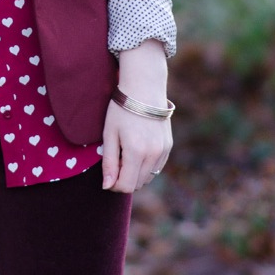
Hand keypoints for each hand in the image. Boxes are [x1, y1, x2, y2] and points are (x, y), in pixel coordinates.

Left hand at [101, 39, 172, 192]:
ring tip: (125, 153)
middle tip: (115, 161)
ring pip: (148, 177)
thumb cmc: (121, 109)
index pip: (126, 185)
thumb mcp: (109, 133)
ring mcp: (163, 151)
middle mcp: (153, 154)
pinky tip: (137, 150)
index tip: (107, 175)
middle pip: (137, 184)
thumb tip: (107, 186)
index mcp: (136, 152)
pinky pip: (156, 167)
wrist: (144, 87)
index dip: (114, 185)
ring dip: (136, 173)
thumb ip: (109, 162)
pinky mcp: (168, 146)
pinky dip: (146, 165)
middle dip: (124, 179)